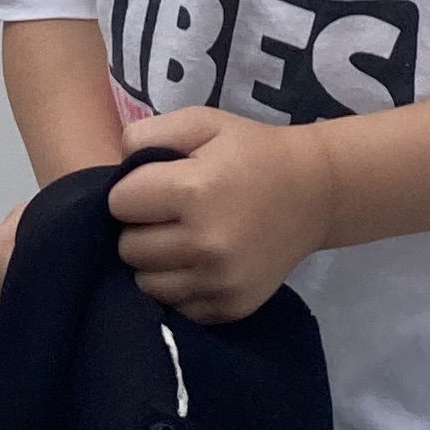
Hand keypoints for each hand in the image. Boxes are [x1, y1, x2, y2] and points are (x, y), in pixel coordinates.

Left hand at [107, 105, 335, 324]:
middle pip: (128, 248)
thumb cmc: (250, 152)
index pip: (118, 203)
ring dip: (155, 262)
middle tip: (169, 214)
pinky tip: (200, 262)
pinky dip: (180, 287)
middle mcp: (205, 243)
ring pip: (146, 284)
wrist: (314, 192)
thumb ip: (146, 134)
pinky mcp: (230, 307)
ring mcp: (219, 281)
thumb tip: (115, 171)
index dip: (132, 191)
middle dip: (140, 228)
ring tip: (181, 239)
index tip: (156, 185)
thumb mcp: (202, 122)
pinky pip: (177, 307)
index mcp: (194, 191)